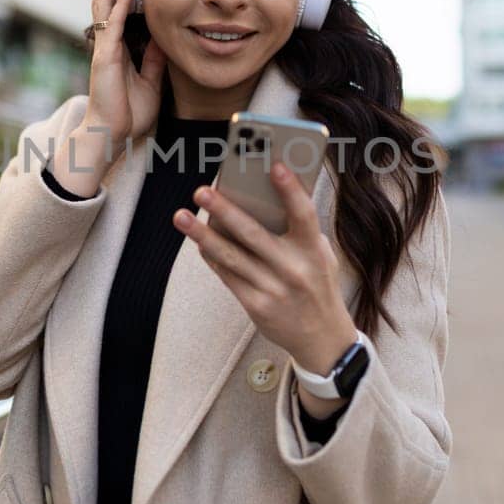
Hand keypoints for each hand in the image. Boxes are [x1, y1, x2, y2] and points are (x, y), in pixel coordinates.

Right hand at [84, 0, 165, 144]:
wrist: (112, 135)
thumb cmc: (127, 114)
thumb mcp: (150, 83)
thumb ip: (154, 61)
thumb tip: (163, 40)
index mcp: (117, 50)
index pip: (116, 13)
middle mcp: (107, 45)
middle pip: (105, 4)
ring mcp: (104, 49)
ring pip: (103, 8)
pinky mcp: (105, 57)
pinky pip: (113, 25)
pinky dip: (120, 5)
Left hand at [172, 160, 356, 377]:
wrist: (322, 338)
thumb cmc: (317, 284)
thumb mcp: (320, 256)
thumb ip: (298, 231)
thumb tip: (260, 199)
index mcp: (314, 251)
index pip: (304, 215)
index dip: (291, 190)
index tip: (274, 165)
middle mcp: (293, 269)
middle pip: (253, 234)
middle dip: (225, 211)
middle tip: (202, 191)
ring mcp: (273, 289)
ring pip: (231, 256)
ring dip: (203, 235)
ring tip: (181, 216)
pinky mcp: (256, 305)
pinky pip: (227, 275)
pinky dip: (211, 256)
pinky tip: (198, 242)